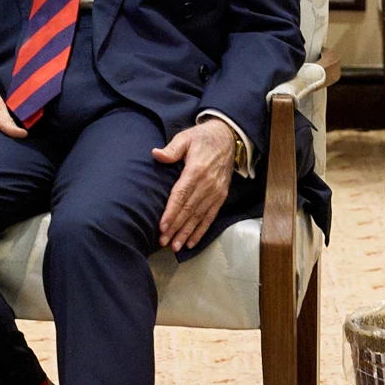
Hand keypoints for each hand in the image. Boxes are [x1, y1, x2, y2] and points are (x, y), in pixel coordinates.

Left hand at [152, 120, 237, 251]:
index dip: (171, 212)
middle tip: (163, 242)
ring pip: (199, 217)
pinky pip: (210, 216)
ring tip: (175, 247)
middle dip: (175, 228)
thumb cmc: (202, 138)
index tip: (162, 226)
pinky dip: (201, 230)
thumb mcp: (185, 138)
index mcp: (196, 171)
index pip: (181, 195)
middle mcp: (207, 185)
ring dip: (187, 233)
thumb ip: (172, 149)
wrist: (228, 138)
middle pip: (188, 210)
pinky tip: (192, 242)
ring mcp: (216, 192)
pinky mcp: (221, 196)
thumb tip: (156, 154)